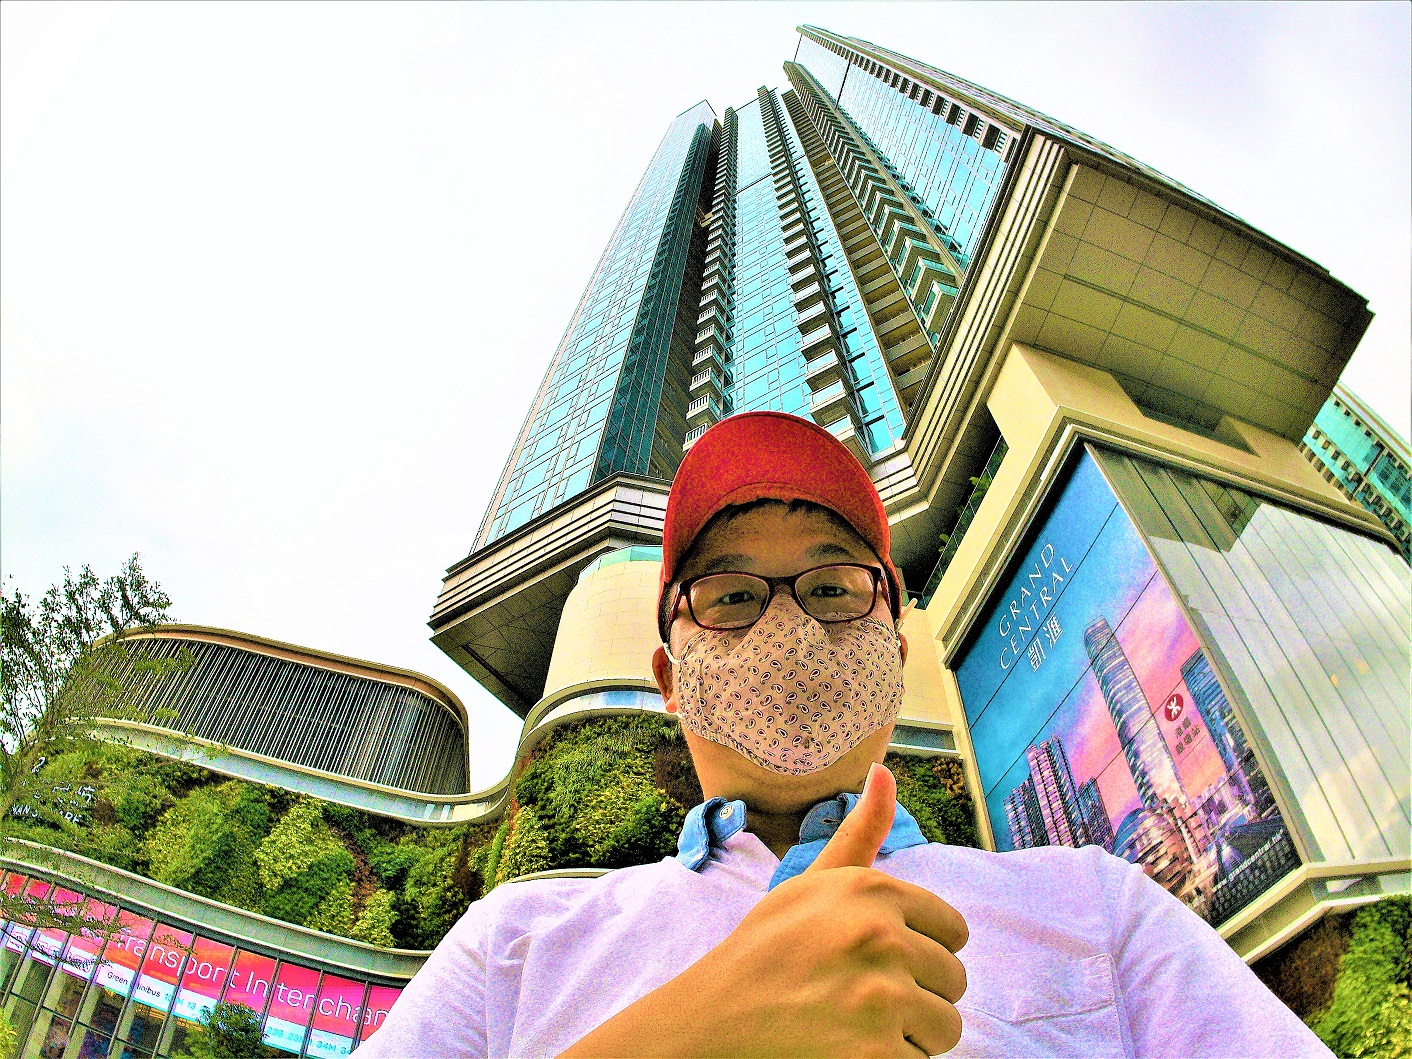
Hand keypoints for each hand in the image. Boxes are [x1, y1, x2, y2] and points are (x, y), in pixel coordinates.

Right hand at [562, 763, 968, 1056]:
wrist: (714, 1020)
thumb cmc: (767, 950)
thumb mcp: (812, 882)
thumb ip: (861, 832)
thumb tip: (886, 770)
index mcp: (872, 891)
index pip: (954, 931)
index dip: (919, 951)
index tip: (875, 961)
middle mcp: (882, 936)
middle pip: (953, 980)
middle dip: (916, 995)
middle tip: (858, 998)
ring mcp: (880, 996)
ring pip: (946, 1026)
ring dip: (909, 1034)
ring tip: (855, 1024)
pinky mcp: (876, 1054)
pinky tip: (849, 1051)